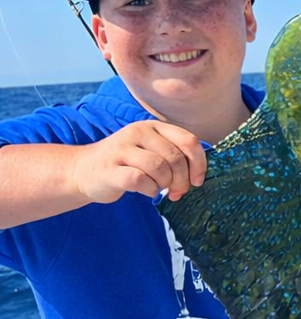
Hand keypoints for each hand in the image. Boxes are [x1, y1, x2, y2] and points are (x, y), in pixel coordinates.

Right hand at [71, 121, 207, 204]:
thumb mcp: (151, 151)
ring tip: (159, 189)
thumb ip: (174, 157)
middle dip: (182, 180)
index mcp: (152, 126)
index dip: (199, 163)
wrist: (83, 171)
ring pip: (160, 168)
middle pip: (175, 158)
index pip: (188, 140)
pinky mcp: (111, 169)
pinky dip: (150, 190)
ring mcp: (122, 149)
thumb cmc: (125, 164)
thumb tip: (196, 177)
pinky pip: (141, 180)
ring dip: (165, 184)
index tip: (196, 181)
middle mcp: (137, 132)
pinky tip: (147, 191)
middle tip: (177, 191)